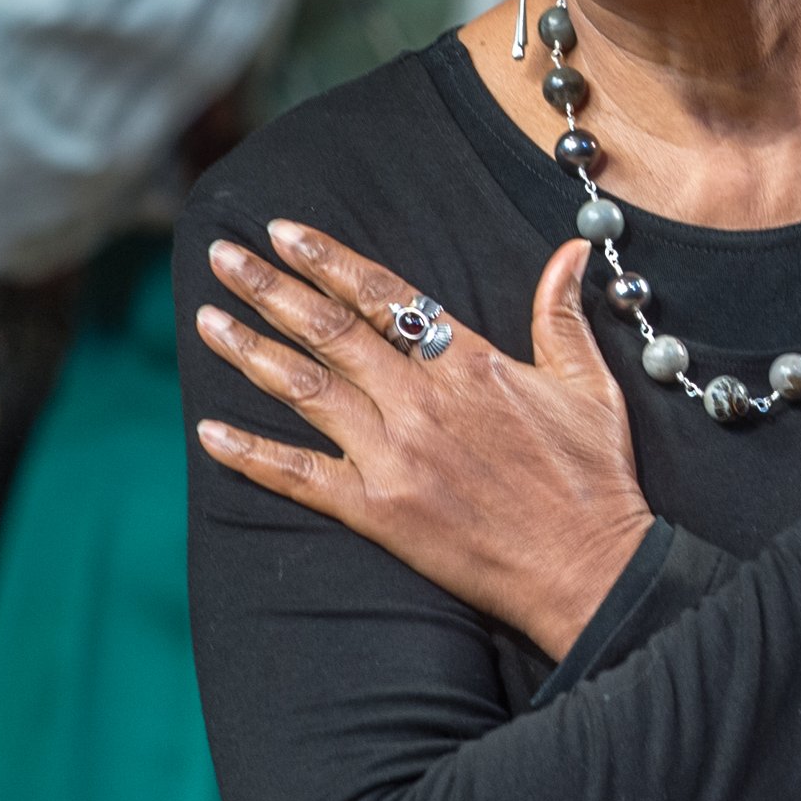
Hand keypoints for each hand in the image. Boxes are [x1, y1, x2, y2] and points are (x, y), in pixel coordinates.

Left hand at [193, 224, 654, 658]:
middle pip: (329, 330)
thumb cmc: (594, 478)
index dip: (329, 260)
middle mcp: (421, 401)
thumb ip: (562, 314)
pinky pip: (299, 476)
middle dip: (270, 287)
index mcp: (469, 363)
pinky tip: (208, 432)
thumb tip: (570, 251)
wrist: (588, 568)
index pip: (385, 296)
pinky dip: (251, 455)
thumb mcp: (588, 384)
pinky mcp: (378, 510)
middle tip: (222, 255)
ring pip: (306, 390)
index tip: (284, 232)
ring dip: (250, 351)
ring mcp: (395, 455)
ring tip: (206, 319)